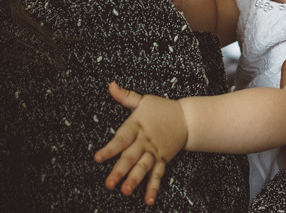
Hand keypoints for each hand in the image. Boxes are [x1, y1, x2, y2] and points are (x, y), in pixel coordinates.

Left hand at [94, 82, 187, 205]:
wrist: (188, 118)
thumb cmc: (163, 109)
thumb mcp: (144, 100)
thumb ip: (125, 96)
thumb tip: (111, 86)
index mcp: (137, 126)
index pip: (121, 138)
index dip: (109, 149)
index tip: (98, 158)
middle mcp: (145, 141)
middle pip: (131, 157)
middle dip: (120, 171)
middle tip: (109, 184)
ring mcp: (155, 152)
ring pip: (143, 168)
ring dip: (135, 180)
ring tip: (126, 191)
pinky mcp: (162, 160)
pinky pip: (158, 175)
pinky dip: (154, 187)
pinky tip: (148, 199)